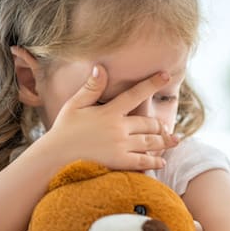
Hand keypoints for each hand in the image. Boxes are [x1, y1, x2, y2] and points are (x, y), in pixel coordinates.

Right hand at [45, 65, 177, 170]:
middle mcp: (119, 128)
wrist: (55, 158)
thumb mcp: (74, 105)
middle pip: (148, 123)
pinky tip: (161, 162)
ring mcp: (121, 146)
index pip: (135, 94)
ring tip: (174, 140)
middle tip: (167, 127)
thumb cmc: (63, 131)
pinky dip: (154, 162)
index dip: (152, 83)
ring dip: (164, 141)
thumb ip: (90, 87)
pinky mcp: (120, 163)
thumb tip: (101, 67)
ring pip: (150, 142)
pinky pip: (143, 162)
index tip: (166, 75)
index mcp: (109, 112)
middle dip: (159, 124)